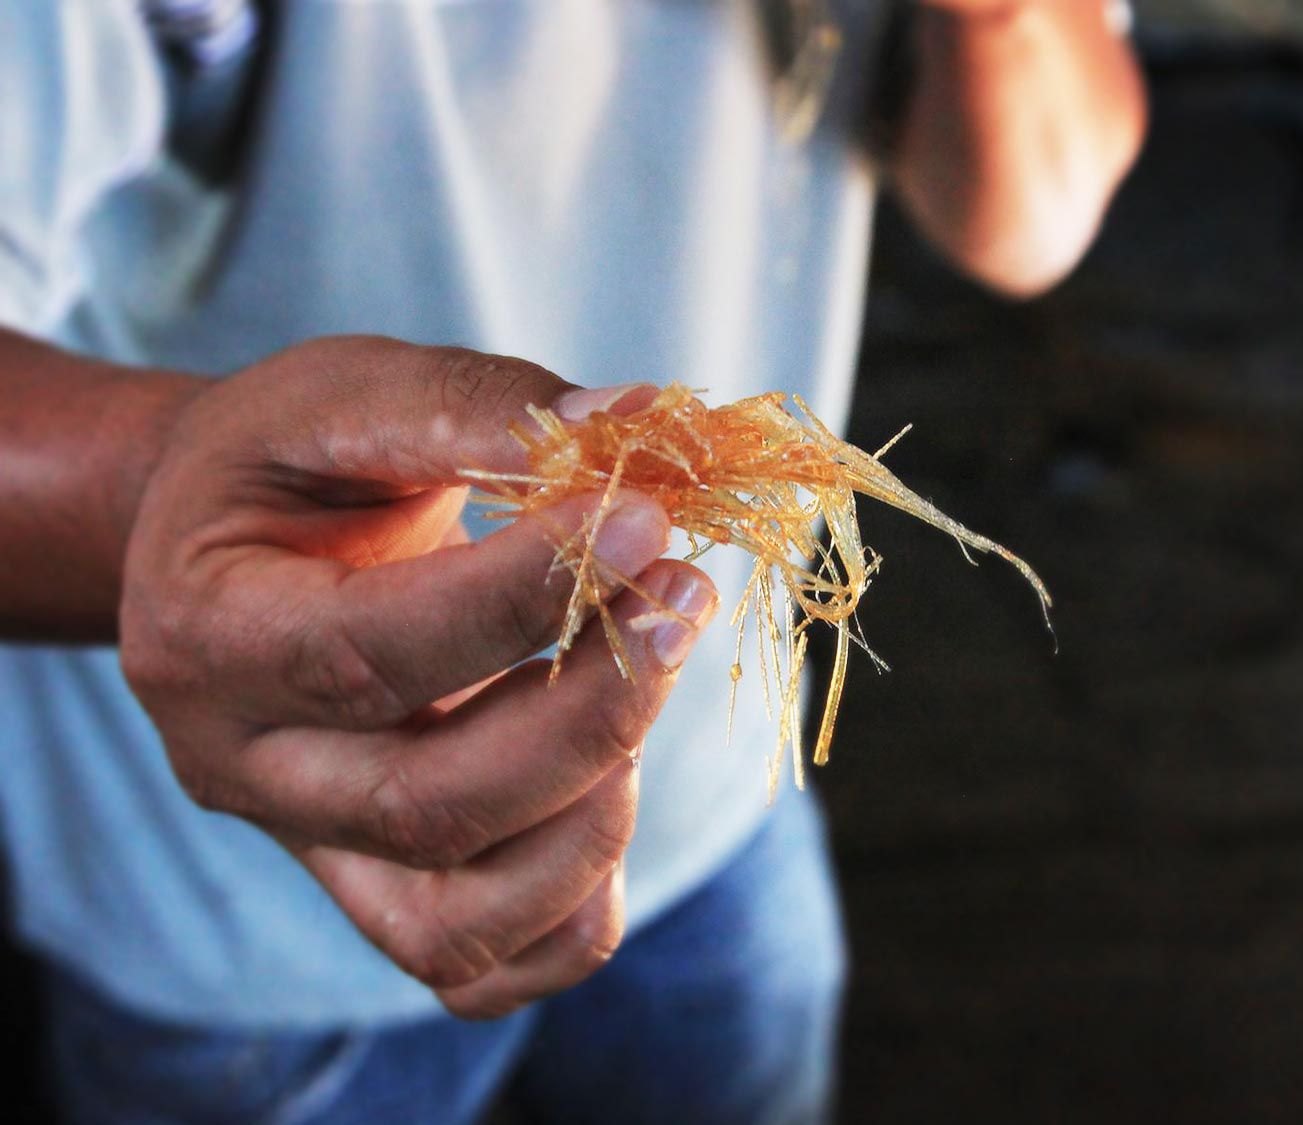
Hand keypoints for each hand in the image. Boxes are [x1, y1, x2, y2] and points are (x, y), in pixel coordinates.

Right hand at [120, 335, 718, 1017]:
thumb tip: (637, 426)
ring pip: (459, 922)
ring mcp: (309, 848)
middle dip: (594, 709)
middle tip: (683, 596)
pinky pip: (479, 969)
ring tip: (642, 676)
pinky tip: (610, 789)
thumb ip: (478, 404)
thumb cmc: (285, 466)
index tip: (645, 522)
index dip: (525, 597)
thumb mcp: (346, 396)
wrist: (228, 551)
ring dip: (595, 813)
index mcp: (211, 635)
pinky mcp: (370, 891)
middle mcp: (245, 769)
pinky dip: (573, 911)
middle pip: (431, 805)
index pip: (374, 650)